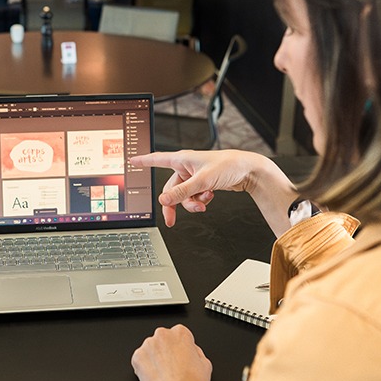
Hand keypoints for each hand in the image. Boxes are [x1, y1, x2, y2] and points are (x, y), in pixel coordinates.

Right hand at [130, 149, 298, 235]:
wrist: (249, 170)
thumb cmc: (229, 166)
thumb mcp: (202, 181)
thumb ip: (182, 192)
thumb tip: (164, 200)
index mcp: (182, 160)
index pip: (156, 159)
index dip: (143, 161)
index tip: (131, 161)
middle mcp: (186, 167)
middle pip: (170, 189)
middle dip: (174, 205)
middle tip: (171, 221)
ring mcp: (194, 176)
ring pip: (183, 196)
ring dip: (192, 203)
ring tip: (203, 204)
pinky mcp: (203, 183)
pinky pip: (194, 196)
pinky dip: (200, 200)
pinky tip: (210, 197)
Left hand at [131, 325, 211, 380]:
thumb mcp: (205, 363)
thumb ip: (196, 351)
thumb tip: (190, 351)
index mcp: (180, 333)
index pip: (179, 334)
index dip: (181, 348)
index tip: (181, 357)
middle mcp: (162, 335)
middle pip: (163, 339)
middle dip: (166, 350)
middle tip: (172, 367)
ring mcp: (148, 346)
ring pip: (150, 349)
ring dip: (154, 358)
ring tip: (163, 375)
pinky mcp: (137, 358)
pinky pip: (140, 360)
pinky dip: (144, 368)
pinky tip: (155, 378)